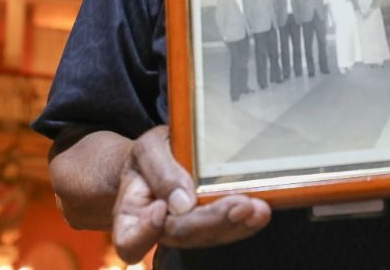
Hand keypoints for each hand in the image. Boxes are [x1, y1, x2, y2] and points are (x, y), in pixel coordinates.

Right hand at [112, 125, 270, 260]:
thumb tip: (183, 203)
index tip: (159, 209)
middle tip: (238, 204)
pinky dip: (244, 222)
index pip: (130, 239)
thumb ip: (161, 172)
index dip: (144, 231)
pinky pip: (225, 230)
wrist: (162, 159)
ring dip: (235, 224)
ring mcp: (185, 232)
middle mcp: (158, 232)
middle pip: (181, 235)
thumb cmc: (150, 156)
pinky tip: (260, 210)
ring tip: (257, 208)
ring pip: (208, 237)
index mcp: (131, 215)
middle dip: (211, 221)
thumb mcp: (148, 150)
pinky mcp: (209, 228)